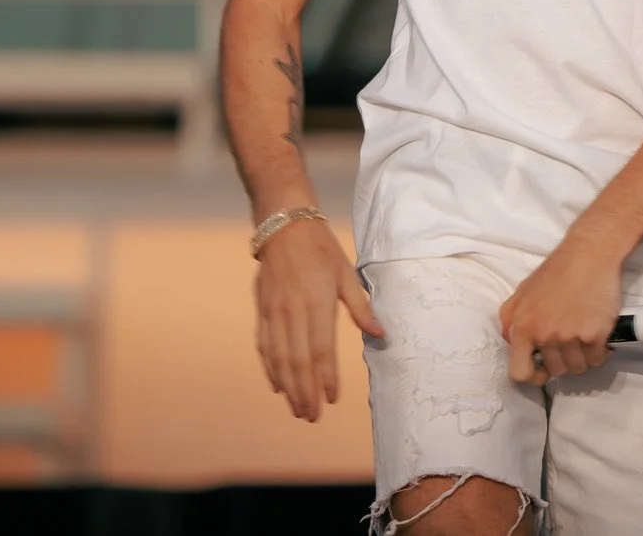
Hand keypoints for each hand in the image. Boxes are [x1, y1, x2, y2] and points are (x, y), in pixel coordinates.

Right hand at [253, 217, 382, 421]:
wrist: (283, 225)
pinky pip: (264, 345)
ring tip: (297, 409)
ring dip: (288, 387)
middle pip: (297, 361)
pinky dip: (270, 368)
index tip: (331, 399)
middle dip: (304, 392)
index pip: (321, 349)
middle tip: (312, 416)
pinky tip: (277, 385)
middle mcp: (292, 310)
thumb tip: (381, 334)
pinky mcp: (261, 309)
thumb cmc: (321, 249)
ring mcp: (273, 311)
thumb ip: (361, 307)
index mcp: (317, 302)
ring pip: (279, 358)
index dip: (325, 377)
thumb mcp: (346, 273)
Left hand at [499, 239, 622, 387]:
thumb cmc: (557, 271)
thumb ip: (511, 319)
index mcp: (523, 328)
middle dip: (563, 360)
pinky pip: (597, 359)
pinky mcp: (594, 336)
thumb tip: (511, 342)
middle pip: (556, 371)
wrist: (588, 254)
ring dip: (582, 356)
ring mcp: (570, 337)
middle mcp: (544, 336)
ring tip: (584, 336)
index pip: (520, 373)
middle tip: (570, 340)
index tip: (543, 370)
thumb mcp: (522, 292)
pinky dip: (599, 351)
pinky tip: (598, 335)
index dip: (533, 377)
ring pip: (578, 368)